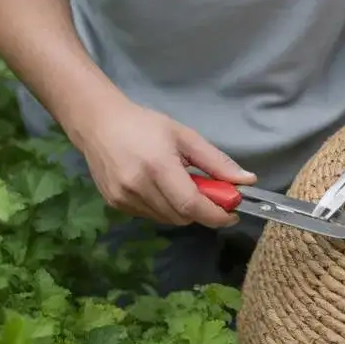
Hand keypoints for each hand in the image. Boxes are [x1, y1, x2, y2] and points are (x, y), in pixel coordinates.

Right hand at [71, 99, 255, 227]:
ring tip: (180, 186)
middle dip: (202, 210)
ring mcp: (123, 198)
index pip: (192, 204)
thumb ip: (216, 161)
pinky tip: (160, 188)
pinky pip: (151, 216)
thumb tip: (247, 181)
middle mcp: (138, 186)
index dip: (216, 215)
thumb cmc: (145, 125)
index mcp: (158, 166)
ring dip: (183, 210)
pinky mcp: (114, 205)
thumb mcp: (185, 137)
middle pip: (182, 216)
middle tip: (208, 193)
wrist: (98, 123)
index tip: (233, 214)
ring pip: (167, 219)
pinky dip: (164, 209)